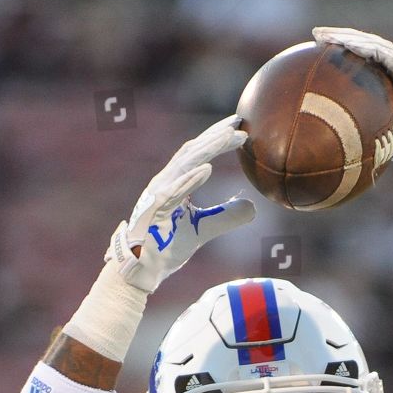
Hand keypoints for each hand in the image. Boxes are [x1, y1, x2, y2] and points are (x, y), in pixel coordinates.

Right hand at [106, 114, 255, 293]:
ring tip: (229, 136)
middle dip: (215, 135)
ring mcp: (157, 194)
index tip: (238, 127)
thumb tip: (252, 207)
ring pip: (185, 165)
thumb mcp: (203, 229)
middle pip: (192, 151)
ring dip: (208, 149)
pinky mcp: (154, 211)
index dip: (216, 139)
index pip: (197, 154)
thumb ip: (225, 216)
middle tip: (238, 123)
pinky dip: (191, 179)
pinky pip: (174, 191)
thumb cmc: (165, 247)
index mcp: (174, 183)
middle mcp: (164, 182)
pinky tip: (207, 168)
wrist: (140, 270)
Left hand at [312, 27, 392, 219]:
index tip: (324, 53)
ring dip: (348, 38)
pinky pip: (384, 54)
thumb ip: (372, 129)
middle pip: (371, 48)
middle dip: (343, 39)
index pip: (372, 62)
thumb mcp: (387, 136)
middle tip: (317, 36)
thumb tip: (345, 142)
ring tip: (322, 34)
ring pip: (375, 46)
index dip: (350, 54)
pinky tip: (343, 42)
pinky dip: (363, 47)